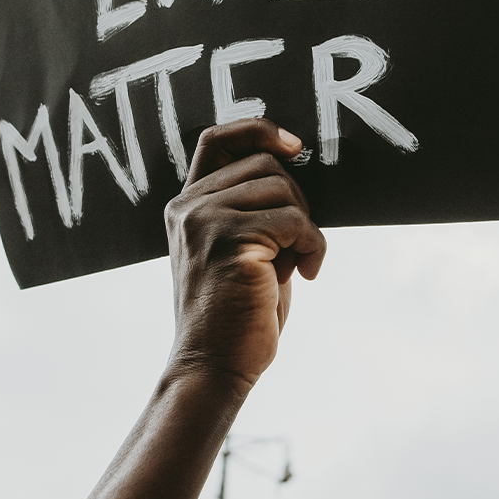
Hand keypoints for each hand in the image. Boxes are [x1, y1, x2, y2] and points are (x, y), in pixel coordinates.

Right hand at [164, 118, 325, 386]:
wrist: (213, 367)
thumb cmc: (235, 315)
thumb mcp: (238, 250)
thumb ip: (251, 210)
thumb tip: (292, 166)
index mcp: (186, 207)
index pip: (216, 140)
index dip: (257, 131)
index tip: (293, 145)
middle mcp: (188, 207)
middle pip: (264, 165)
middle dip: (296, 200)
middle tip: (296, 245)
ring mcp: (204, 221)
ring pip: (282, 189)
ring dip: (304, 227)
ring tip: (296, 264)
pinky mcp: (230, 240)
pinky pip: (294, 220)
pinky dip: (312, 245)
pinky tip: (305, 274)